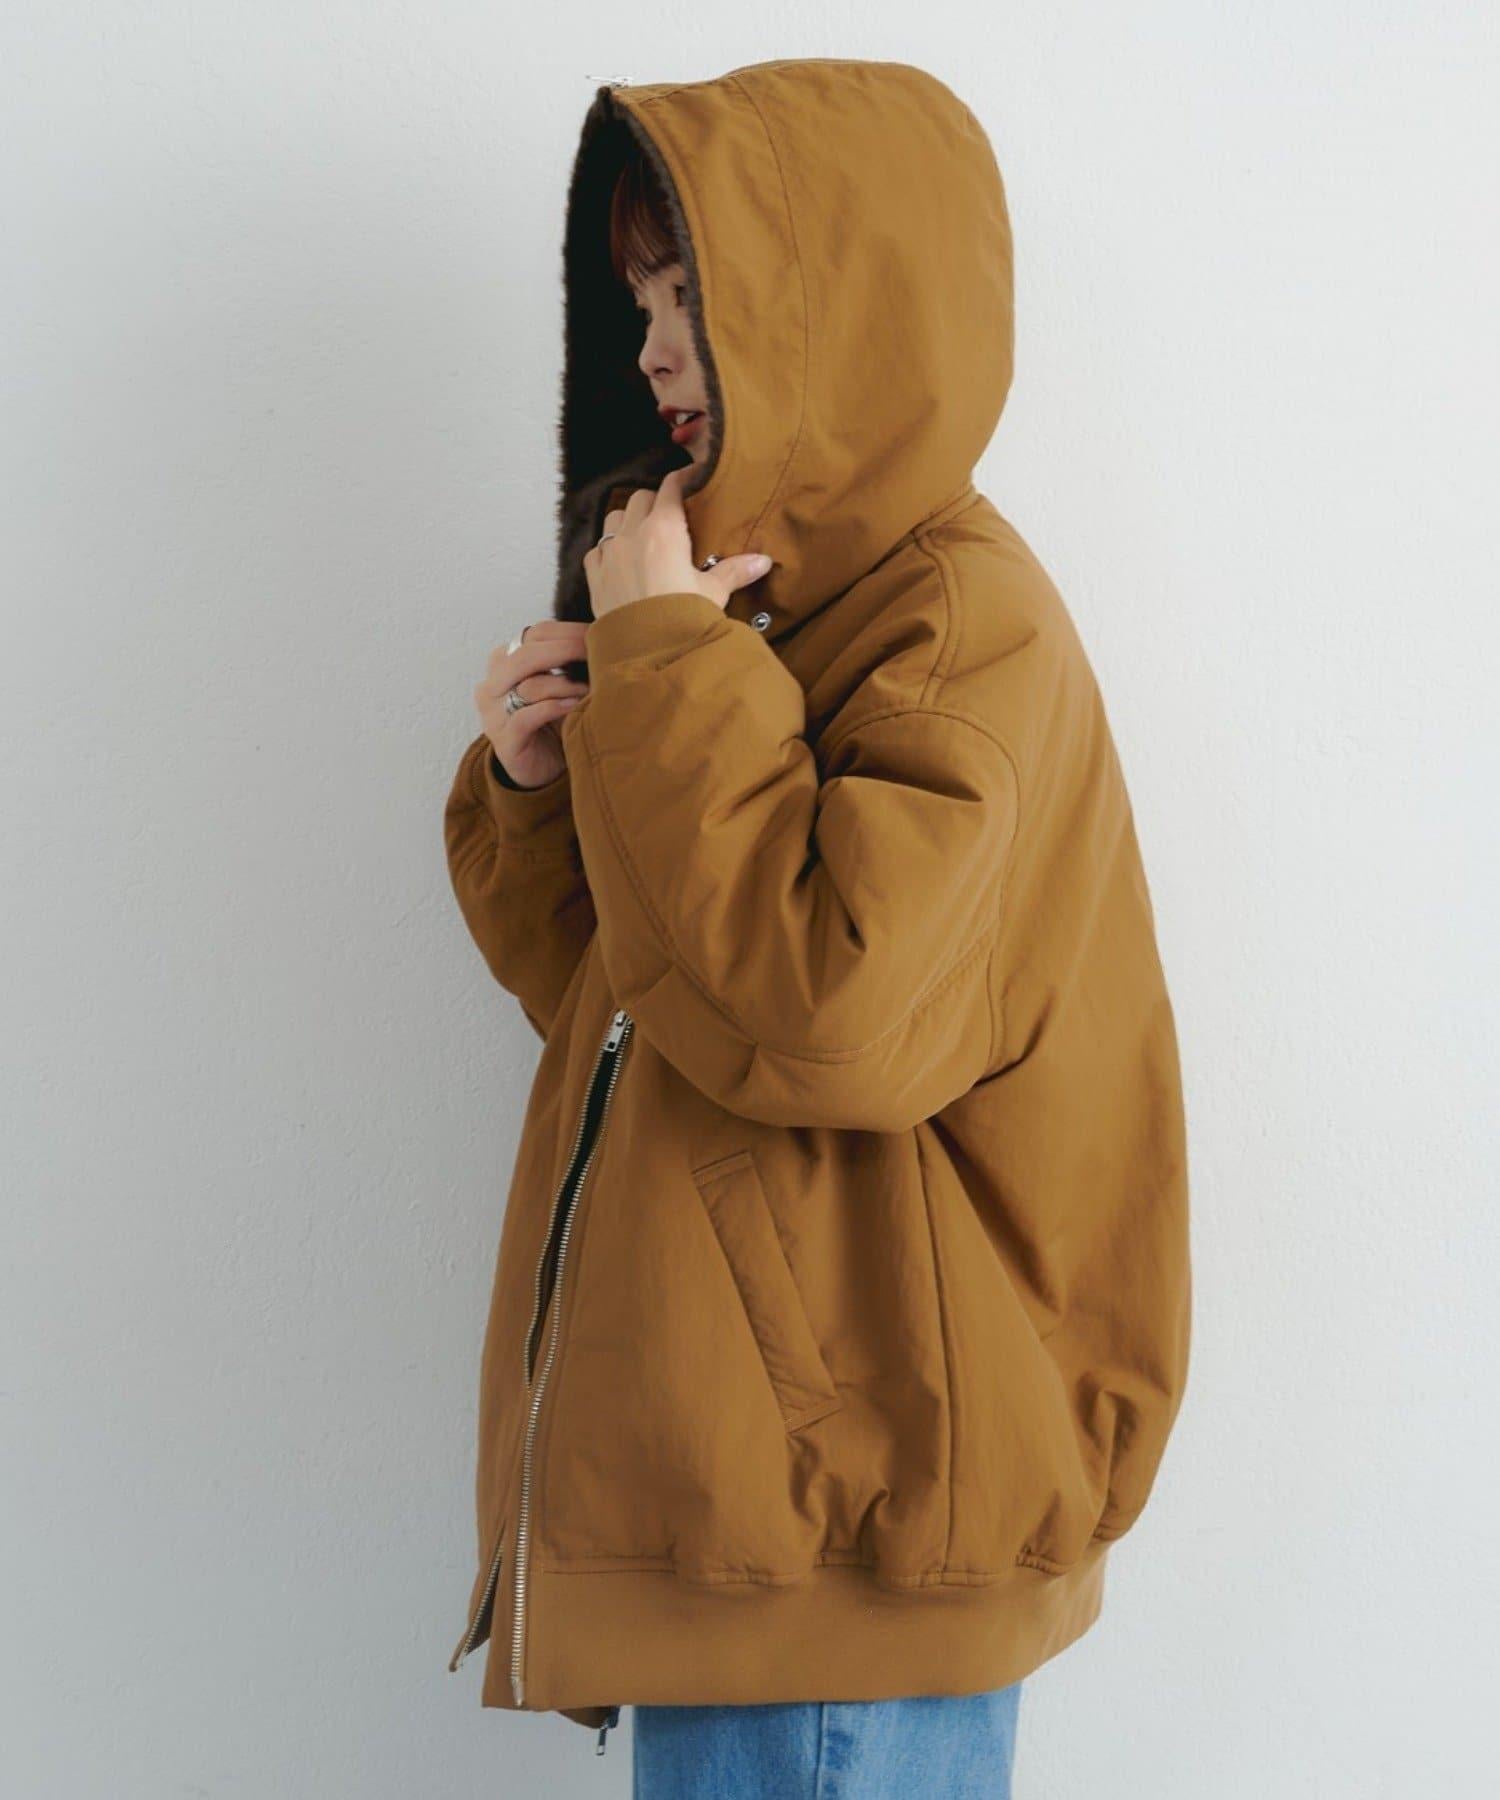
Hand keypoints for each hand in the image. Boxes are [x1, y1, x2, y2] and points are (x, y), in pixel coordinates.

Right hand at [474, 620, 588, 788]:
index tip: (597, 633)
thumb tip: (604, 637)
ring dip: (564, 684)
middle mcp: (492, 685)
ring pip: (527, 686)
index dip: (567, 631)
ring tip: (590, 687)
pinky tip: (574, 708)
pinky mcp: (504, 741)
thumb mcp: (559, 685)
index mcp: (504, 662)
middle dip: (565, 650)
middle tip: (595, 653)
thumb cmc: (554, 721)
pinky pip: (524, 718)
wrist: (540, 769)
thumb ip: (567, 661)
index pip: (534, 635)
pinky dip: (552, 709)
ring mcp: (494, 714)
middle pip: (525, 656)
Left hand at [584, 465, 772, 620]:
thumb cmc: (682, 618)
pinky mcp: (594, 575)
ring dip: (628, 520)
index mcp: (664, 530)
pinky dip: (608, 549)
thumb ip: (735, 572)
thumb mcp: (713, 593)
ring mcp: (609, 553)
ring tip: (642, 536)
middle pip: (640, 498)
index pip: (670, 488)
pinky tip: (619, 562)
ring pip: (614, 518)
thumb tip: (764, 561)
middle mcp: (632, 534)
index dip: (681, 479)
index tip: (690, 478)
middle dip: (655, 501)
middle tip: (670, 516)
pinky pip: (597, 549)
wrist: (646, 652)